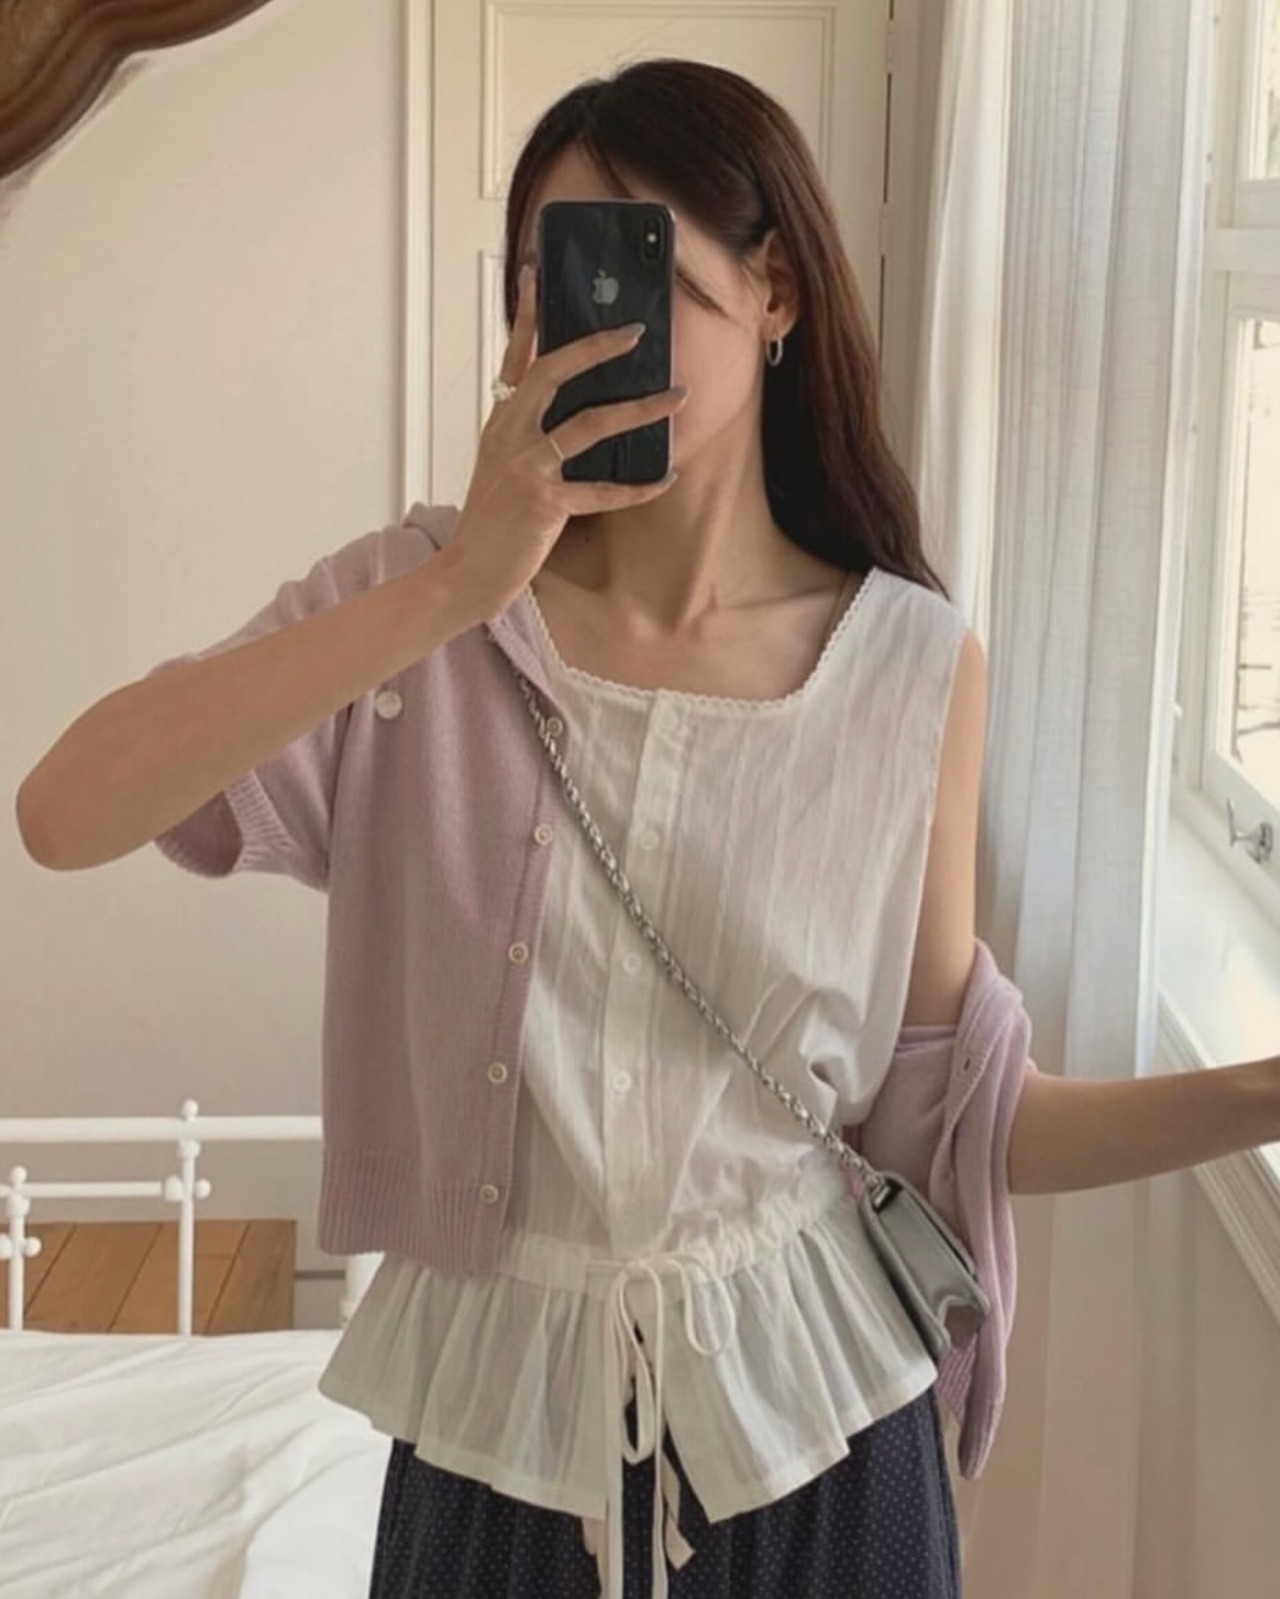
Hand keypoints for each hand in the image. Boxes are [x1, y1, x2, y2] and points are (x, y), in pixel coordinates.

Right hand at [443, 263, 688, 623]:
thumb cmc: (489, 525)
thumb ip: (523, 436)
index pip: (515, 359)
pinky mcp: (545, 503)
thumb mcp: (498, 469)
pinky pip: (603, 490)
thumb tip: (568, 413)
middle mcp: (509, 435)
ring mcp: (527, 467)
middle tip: (634, 332)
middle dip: (595, 347)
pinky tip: (667, 478)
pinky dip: (638, 486)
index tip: (539, 276)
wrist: (464, 574)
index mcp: (499, 424)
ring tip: (676, 397)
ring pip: (590, 424)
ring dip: (639, 409)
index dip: (527, 317)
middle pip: (551, 372)